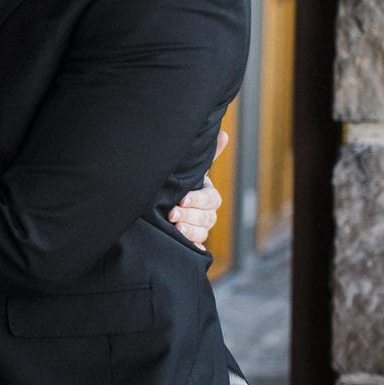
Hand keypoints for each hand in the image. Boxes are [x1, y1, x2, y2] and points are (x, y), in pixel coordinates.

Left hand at [169, 129, 226, 249]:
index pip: (211, 200)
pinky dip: (190, 248)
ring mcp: (198, 230)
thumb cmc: (178, 183)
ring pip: (202, 233)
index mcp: (207, 196)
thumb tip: (223, 134)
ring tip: (175, 229)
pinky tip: (182, 247)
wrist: (159, 204)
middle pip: (207, 218)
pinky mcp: (189, 244)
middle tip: (172, 214)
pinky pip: (194, 250)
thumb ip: (207, 155)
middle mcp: (206, 214)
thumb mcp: (189, 170)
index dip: (198, 200)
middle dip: (190, 216)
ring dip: (189, 232)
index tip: (182, 199)